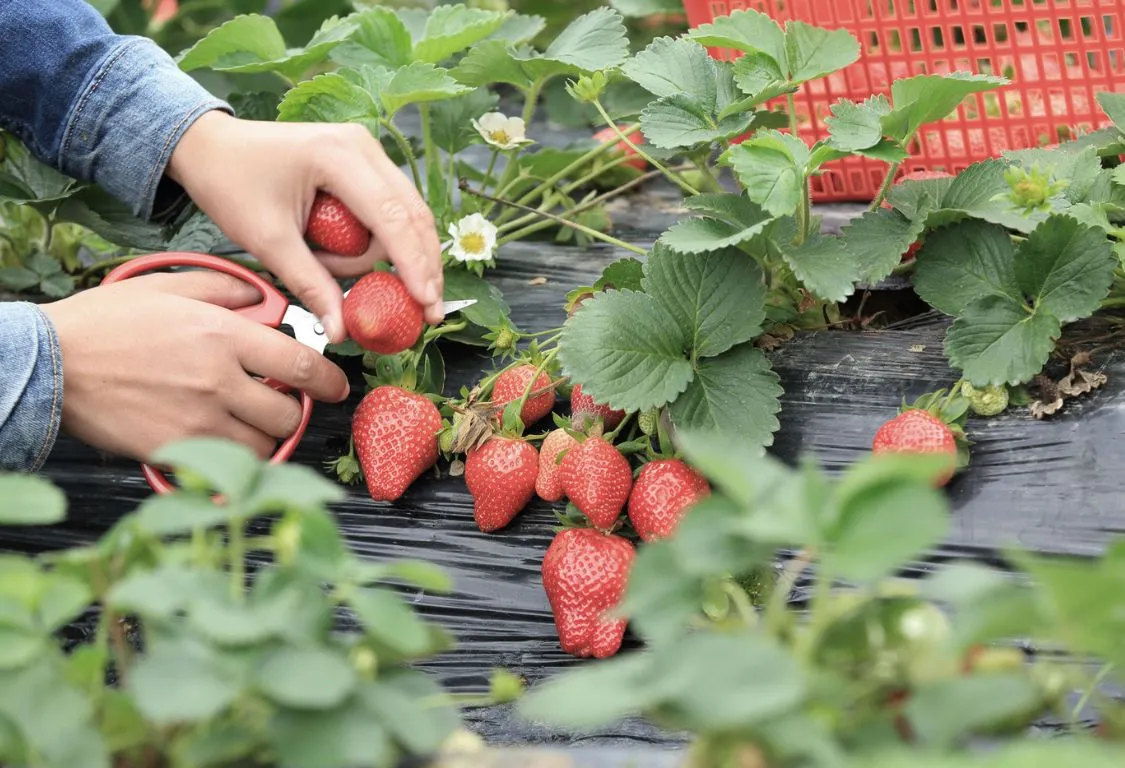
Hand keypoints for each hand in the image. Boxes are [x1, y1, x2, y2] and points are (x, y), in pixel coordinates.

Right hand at [40, 272, 349, 460]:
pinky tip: (219, 441)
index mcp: (223, 336)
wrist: (52, 364)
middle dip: (293, 413)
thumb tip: (261, 295)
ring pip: (263, 446)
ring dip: (264, 438)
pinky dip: (231, 459)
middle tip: (280, 404)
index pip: (300, 366)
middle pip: (289, 414)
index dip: (329, 381)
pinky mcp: (175, 449)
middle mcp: (218, 381)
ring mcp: (198, 420)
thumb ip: (224, 288)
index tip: (336, 386)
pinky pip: (225, 465)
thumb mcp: (169, 286)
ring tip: (246, 424)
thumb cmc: (105, 324)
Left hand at [166, 110, 444, 340]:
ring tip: (337, 272)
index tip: (426, 304)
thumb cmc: (230, 184)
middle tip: (426, 310)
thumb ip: (310, 284)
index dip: (414, 265)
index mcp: (338, 156)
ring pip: (407, 213)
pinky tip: (363, 262)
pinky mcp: (364, 162)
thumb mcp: (268, 241)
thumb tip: (340, 331)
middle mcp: (363, 146)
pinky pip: (391, 208)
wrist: (209, 146)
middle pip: (413, 214)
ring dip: (392, 254)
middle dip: (421, 265)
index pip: (392, 218)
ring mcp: (367, 151)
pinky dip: (385, 241)